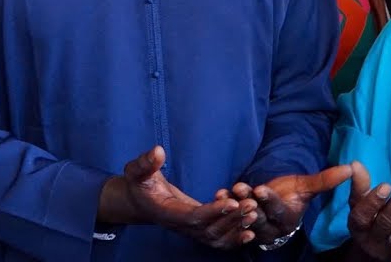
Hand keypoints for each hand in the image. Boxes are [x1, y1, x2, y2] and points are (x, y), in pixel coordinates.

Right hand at [98, 146, 257, 249]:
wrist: (140, 202)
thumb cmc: (140, 184)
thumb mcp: (136, 171)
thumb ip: (145, 163)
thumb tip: (157, 151)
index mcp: (167, 213)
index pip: (192, 217)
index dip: (212, 211)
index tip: (231, 201)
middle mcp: (180, 226)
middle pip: (209, 230)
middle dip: (231, 218)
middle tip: (250, 204)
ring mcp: (190, 231)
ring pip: (216, 237)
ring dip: (236, 227)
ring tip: (254, 212)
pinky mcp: (199, 229)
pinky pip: (218, 240)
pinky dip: (235, 238)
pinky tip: (251, 230)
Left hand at [221, 164, 351, 244]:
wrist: (276, 204)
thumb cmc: (292, 194)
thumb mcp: (306, 187)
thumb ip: (325, 180)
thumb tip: (351, 167)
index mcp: (287, 220)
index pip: (277, 211)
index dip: (269, 201)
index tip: (260, 188)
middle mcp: (269, 227)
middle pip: (258, 217)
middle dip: (249, 204)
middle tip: (242, 190)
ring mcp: (252, 226)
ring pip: (242, 217)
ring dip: (235, 205)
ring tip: (229, 191)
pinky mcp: (238, 222)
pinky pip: (229, 216)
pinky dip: (223, 204)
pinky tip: (219, 193)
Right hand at [346, 163, 390, 260]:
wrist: (376, 252)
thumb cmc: (369, 219)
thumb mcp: (359, 204)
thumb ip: (359, 184)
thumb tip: (356, 164)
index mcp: (358, 226)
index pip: (363, 215)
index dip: (374, 201)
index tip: (386, 185)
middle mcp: (373, 239)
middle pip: (385, 223)